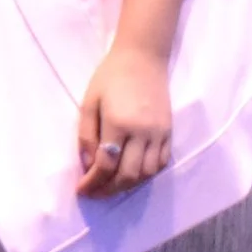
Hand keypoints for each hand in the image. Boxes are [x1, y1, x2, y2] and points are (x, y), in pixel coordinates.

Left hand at [77, 46, 172, 198]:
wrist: (142, 59)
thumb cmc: (110, 77)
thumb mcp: (89, 102)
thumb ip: (86, 135)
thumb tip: (87, 165)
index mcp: (118, 124)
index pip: (106, 165)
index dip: (92, 182)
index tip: (81, 190)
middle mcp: (142, 133)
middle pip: (128, 175)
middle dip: (109, 189)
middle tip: (95, 193)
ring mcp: (159, 134)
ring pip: (147, 173)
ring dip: (128, 185)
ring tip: (111, 186)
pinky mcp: (169, 132)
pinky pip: (161, 163)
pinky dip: (146, 174)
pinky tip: (132, 174)